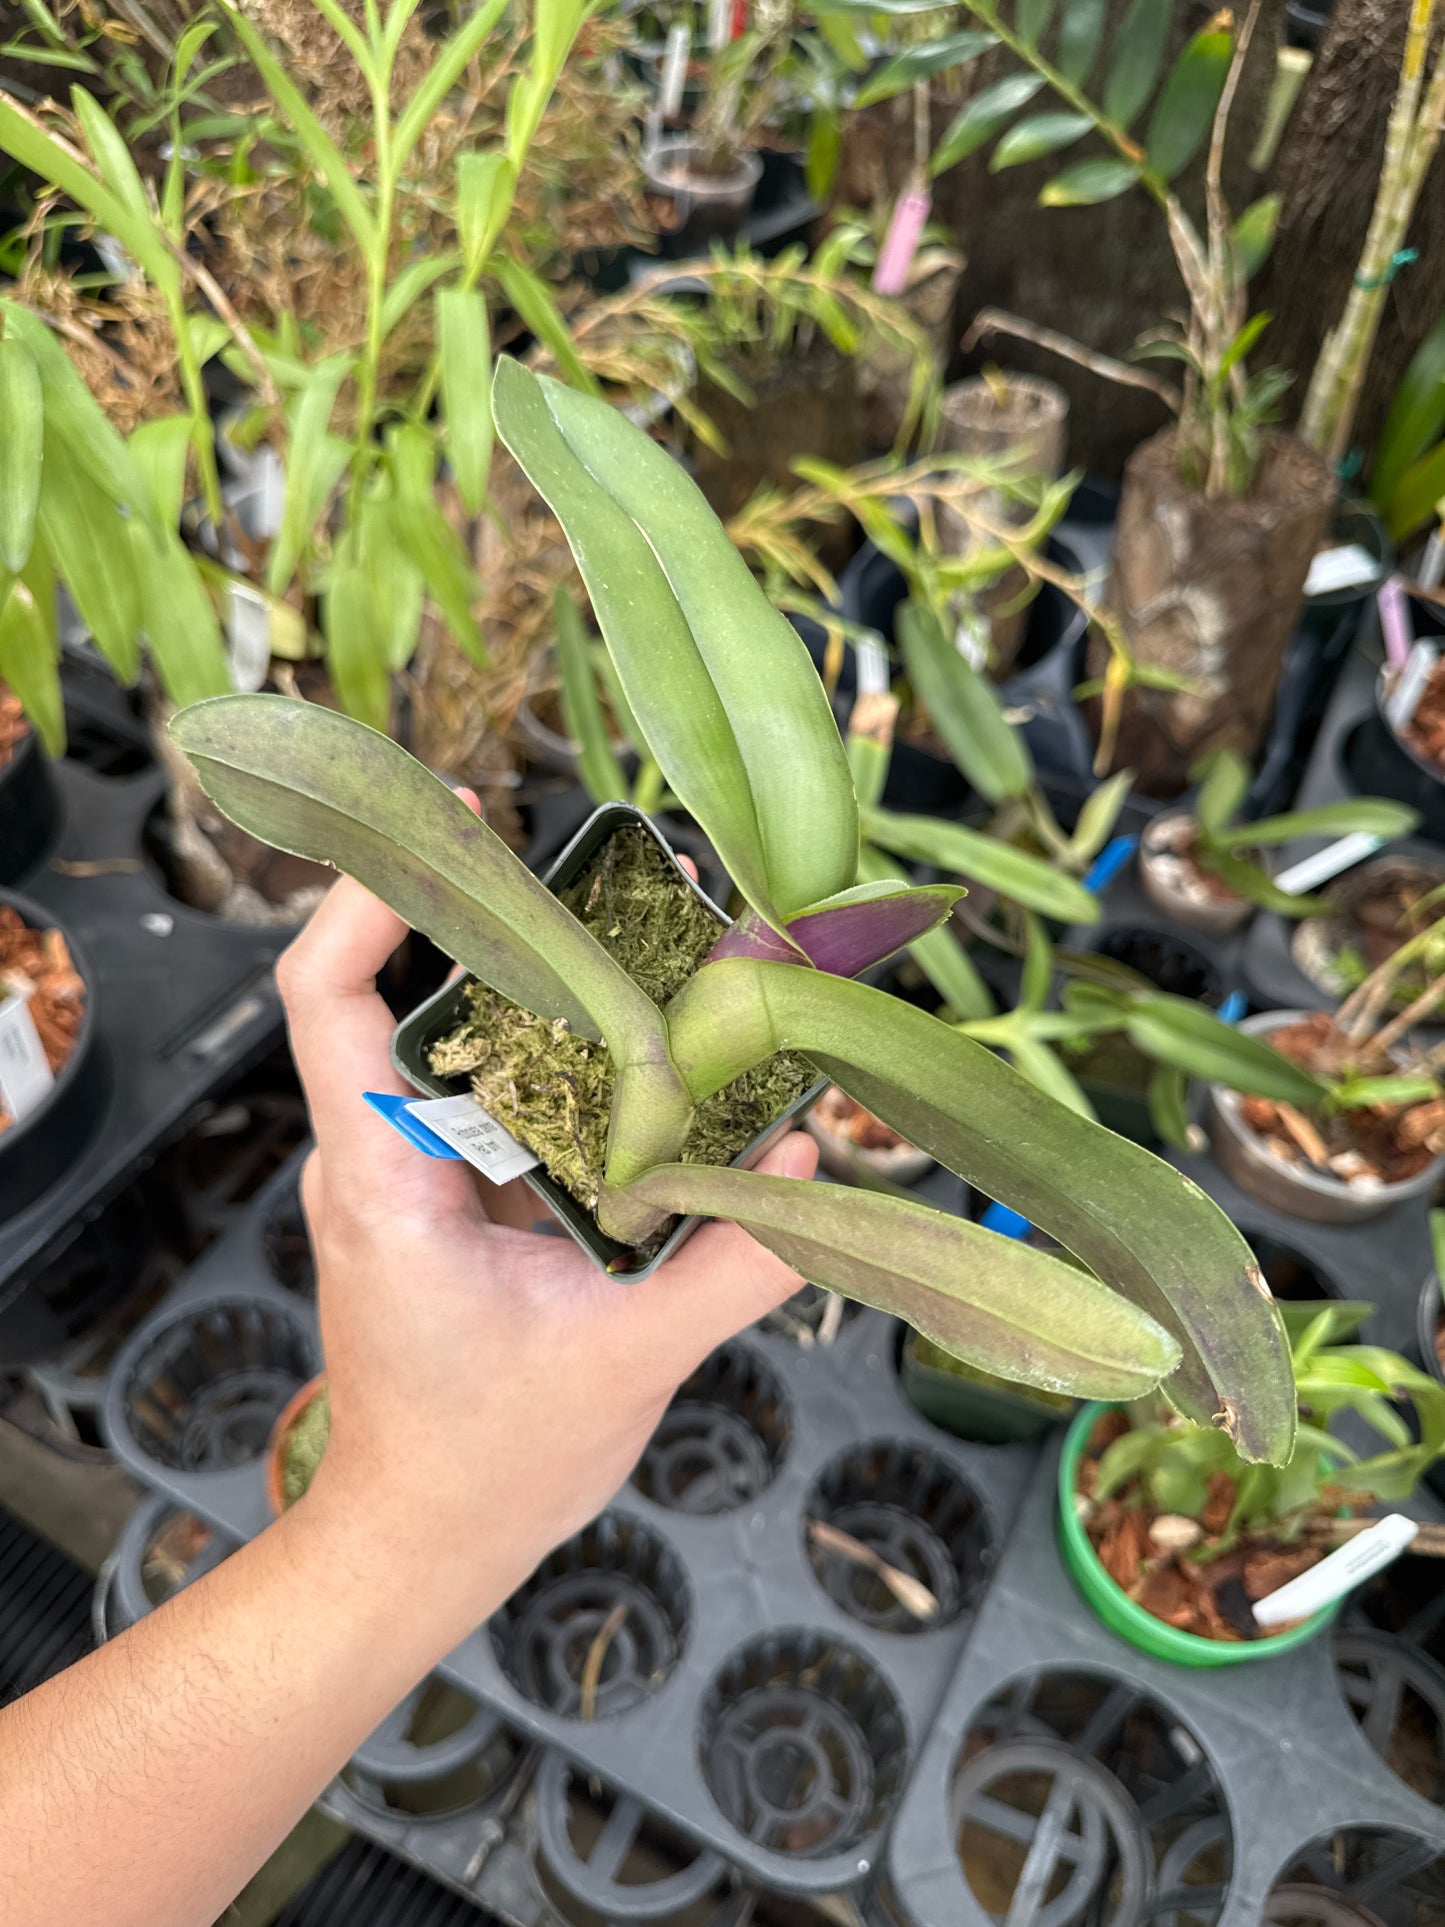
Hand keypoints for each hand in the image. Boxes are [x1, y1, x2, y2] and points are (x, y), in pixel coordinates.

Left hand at [280, 861, 816, 1633]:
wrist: (422, 1537)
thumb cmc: (486, 1465)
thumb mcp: (627, 1361)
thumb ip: (732, 1259)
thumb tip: (813, 1158)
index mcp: (387, 1181)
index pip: (331, 995)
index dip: (373, 890)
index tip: (452, 822)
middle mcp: (378, 1160)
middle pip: (407, 989)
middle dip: (497, 917)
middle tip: (605, 876)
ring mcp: (404, 1178)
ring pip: (453, 1042)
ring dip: (534, 987)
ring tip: (638, 947)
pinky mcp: (440, 1201)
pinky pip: (488, 1099)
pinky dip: (554, 1059)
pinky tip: (637, 1051)